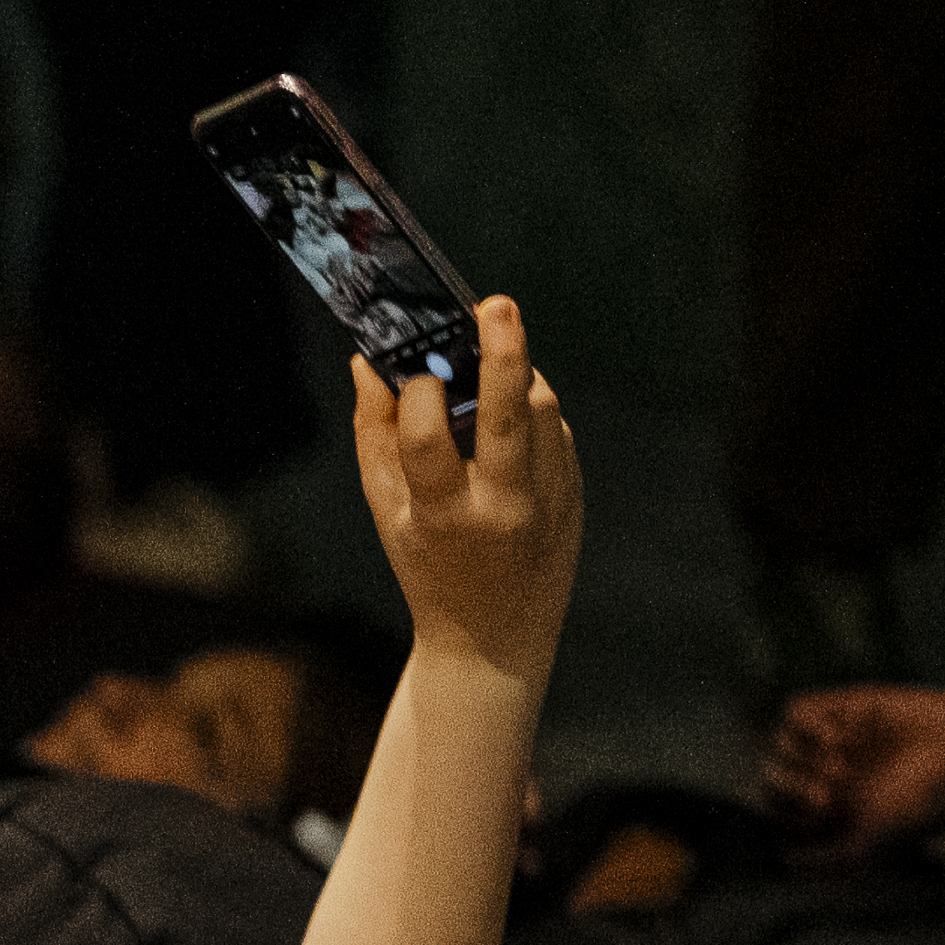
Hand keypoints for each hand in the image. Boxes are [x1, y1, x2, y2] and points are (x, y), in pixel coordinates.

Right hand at [352, 292, 579, 683]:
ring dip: (513, 378)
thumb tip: (369, 365)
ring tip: (486, 372)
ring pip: (541, 407)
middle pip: (509, 410)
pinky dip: (530, 412)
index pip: (427, 435)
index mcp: (444, 513)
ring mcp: (549, 497)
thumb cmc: (428, 570)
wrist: (495, 638)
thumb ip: (374, 438)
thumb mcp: (386, 514)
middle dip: (502, 350)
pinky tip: (507, 422)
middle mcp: (503, 504)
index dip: (415, 391)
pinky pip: (556, 427)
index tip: (409, 373)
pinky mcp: (575, 490)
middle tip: (494, 306)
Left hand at [763, 683, 944, 861]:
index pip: (775, 806)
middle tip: (827, 793)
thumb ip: (830, 856)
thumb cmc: (930, 804)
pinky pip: (797, 710)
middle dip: (788, 787)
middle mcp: (826, 769)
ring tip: (840, 762)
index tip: (820, 813)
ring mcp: (835, 737)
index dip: (784, 810)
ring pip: (779, 743)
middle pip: (771, 775)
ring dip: (797, 757)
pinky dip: (804, 725)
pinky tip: (835, 737)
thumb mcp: (876, 840)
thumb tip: (785, 858)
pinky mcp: (849, 706)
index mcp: (828, 802)